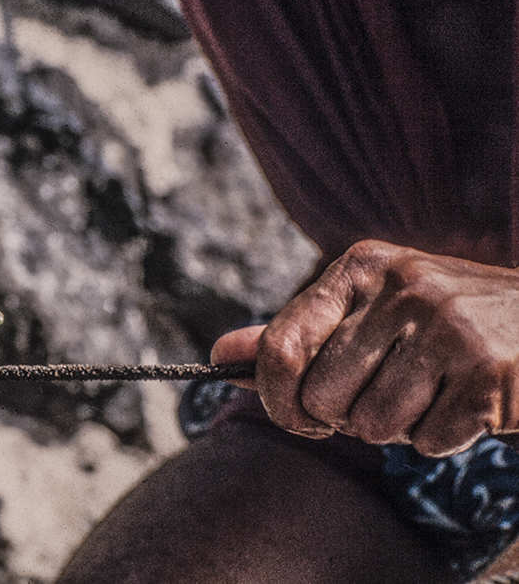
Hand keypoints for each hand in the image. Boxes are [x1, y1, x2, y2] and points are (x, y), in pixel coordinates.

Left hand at [211, 239, 518, 456]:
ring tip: (429, 392)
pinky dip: (441, 438)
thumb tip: (220, 358)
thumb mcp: (367, 312)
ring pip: (372, 424)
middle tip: (383, 396)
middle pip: (323, 396)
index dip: (276, 397)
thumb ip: (296, 335)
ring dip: (397, 428)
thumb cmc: (441, 326)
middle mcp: (402, 287)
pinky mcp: (489, 372)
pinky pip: (427, 441)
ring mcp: (450, 326)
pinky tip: (464, 403)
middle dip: (345, 416)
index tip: (297, 415)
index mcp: (360, 267)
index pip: (281, 345)